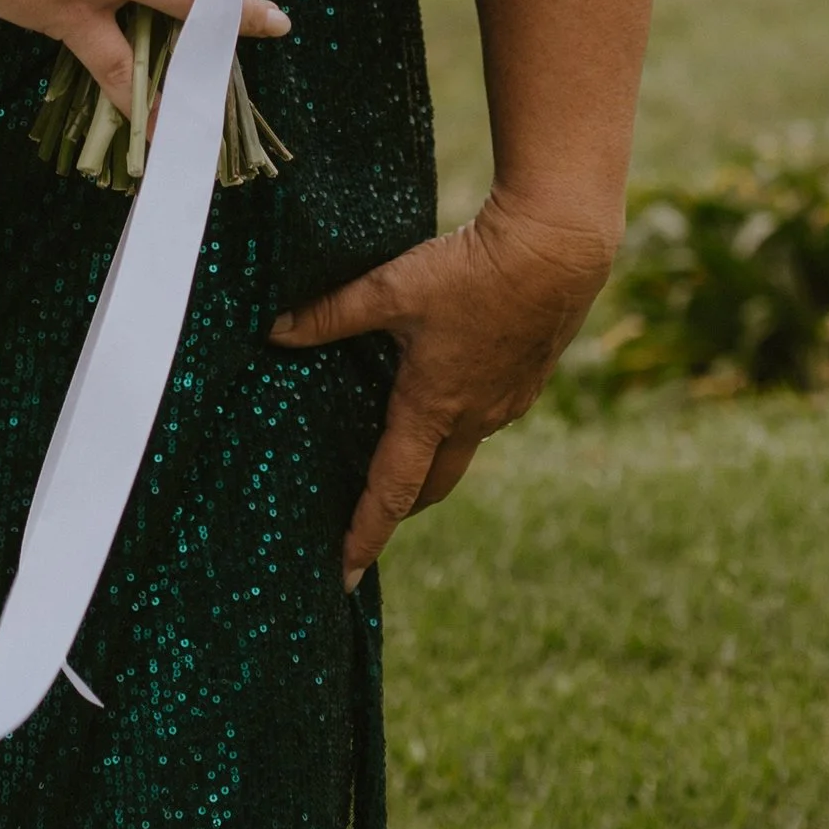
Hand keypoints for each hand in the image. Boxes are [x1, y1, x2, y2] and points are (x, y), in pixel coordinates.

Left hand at [271, 188, 619, 586]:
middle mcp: (473, 419)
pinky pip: (488, 415)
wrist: (555, 253)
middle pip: (431, 485)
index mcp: (432, 409)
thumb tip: (273, 330)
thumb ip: (331, 313)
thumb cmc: (470, 272)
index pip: (392, 491)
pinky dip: (463, 420)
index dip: (365, 534)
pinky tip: (452, 390)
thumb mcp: (390, 289)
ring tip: (405, 450)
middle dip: (401, 507)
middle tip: (371, 518)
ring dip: (433, 459)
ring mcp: (506, 403)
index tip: (345, 574)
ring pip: (462, 448)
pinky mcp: (528, 379)